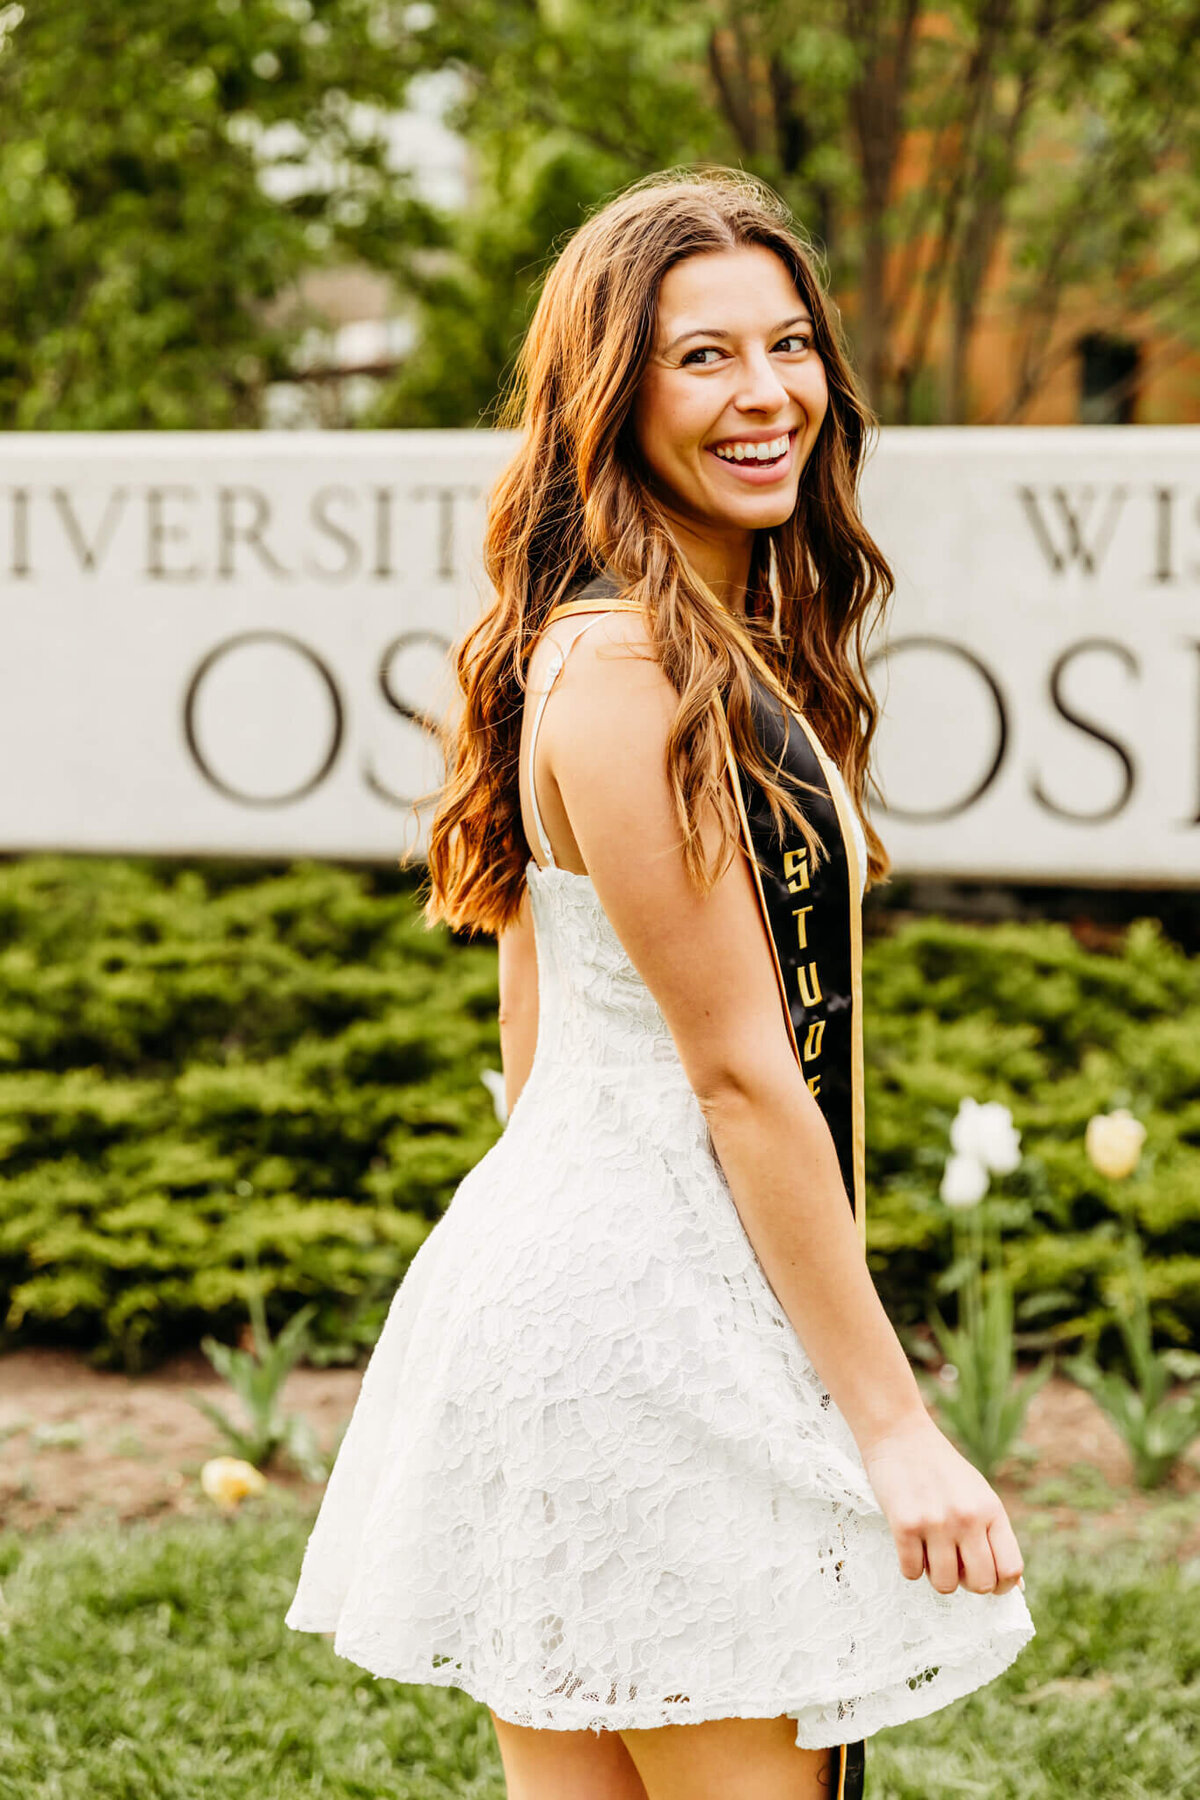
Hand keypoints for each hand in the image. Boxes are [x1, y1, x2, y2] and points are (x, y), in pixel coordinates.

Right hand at [859, 1417, 1024, 1597]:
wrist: (899, 1434)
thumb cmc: (941, 1469)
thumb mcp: (978, 1494)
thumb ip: (994, 1535)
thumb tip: (1014, 1585)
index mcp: (991, 1509)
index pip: (1010, 1569)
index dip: (1001, 1585)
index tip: (987, 1580)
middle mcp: (967, 1517)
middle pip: (981, 1583)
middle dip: (967, 1583)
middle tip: (954, 1564)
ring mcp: (935, 1522)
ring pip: (944, 1585)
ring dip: (936, 1576)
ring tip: (930, 1552)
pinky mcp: (904, 1524)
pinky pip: (912, 1572)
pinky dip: (910, 1566)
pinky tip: (910, 1544)